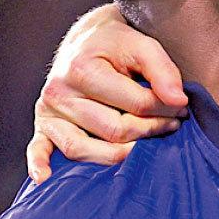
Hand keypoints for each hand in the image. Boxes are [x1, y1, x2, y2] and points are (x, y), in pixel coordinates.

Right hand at [28, 4, 186, 181]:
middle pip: (114, 131)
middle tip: (172, 124)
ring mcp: (48, 111)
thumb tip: (178, 102)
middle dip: (150, 131)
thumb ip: (163, 71)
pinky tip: (46, 178)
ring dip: (119, 154)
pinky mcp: (43, 124)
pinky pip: (38, 148)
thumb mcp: (143, 46)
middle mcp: (59, 92)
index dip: (166, 110)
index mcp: (82, 70)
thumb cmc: (118, 45)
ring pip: (83, 148)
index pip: (136, 106)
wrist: (88, 40)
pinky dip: (40, 164)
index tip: (181, 108)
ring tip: (144, 147)